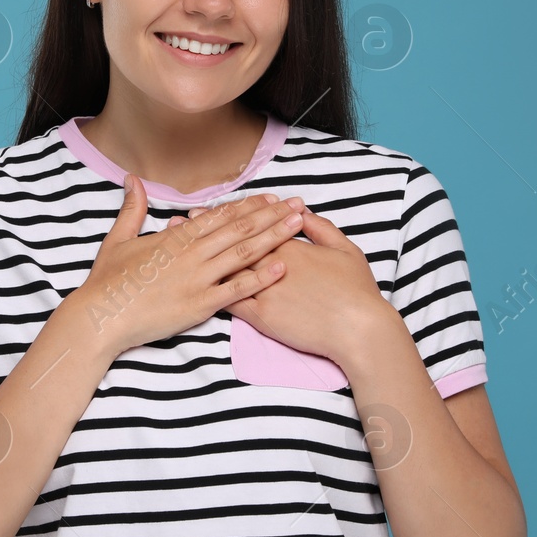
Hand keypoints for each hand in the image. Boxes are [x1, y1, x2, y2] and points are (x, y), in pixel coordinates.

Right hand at [68, 175, 307, 355]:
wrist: (101, 316)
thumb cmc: (108, 281)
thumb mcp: (118, 239)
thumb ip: (133, 209)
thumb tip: (133, 179)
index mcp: (176, 237)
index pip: (220, 216)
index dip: (248, 206)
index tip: (271, 198)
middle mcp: (192, 253)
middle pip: (240, 229)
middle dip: (272, 215)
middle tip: (300, 204)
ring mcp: (198, 278)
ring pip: (244, 253)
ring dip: (274, 237)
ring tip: (298, 225)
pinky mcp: (200, 304)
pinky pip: (237, 289)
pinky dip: (261, 277)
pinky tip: (283, 267)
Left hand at [167, 200, 389, 365]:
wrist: (358, 329)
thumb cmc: (356, 290)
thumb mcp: (345, 250)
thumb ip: (322, 229)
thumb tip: (304, 213)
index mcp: (291, 246)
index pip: (255, 226)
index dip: (231, 217)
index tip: (213, 208)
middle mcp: (272, 264)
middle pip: (233, 243)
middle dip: (206, 230)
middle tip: (183, 218)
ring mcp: (265, 290)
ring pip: (226, 269)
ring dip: (200, 256)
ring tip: (179, 244)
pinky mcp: (262, 316)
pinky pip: (230, 301)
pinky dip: (209, 289)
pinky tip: (191, 283)